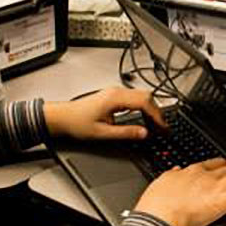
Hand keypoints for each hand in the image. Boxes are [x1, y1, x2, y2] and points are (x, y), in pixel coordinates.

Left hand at [44, 88, 165, 142]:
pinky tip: (144, 118)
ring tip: (156, 125)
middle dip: (158, 112)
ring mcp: (115, 92)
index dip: (157, 116)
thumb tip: (144, 133)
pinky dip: (144, 107)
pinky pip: (135, 97)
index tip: (163, 127)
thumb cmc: (77, 123)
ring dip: (151, 109)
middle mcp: (116, 92)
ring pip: (142, 96)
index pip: (145, 103)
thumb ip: (126, 133)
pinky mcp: (113, 95)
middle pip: (147, 96)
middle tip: (163, 128)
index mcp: (115, 98)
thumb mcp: (103, 133)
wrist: (62, 117)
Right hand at [134, 158, 225, 225]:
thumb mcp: (162, 181)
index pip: (214, 163)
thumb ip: (172, 175)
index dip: (223, 165)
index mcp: (192, 172)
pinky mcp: (222, 201)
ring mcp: (216, 187)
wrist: (160, 216)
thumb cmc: (158, 203)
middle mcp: (206, 176)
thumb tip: (176, 170)